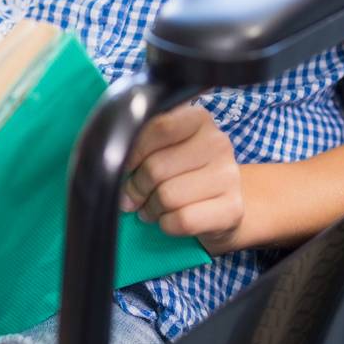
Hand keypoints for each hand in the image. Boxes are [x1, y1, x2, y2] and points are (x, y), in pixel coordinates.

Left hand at [119, 104, 243, 254]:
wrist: (222, 203)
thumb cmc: (183, 172)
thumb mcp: (165, 148)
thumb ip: (141, 144)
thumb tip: (111, 167)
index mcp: (198, 118)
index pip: (157, 126)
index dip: (132, 151)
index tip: (125, 166)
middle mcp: (218, 142)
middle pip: (156, 167)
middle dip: (137, 187)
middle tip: (135, 195)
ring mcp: (229, 176)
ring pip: (168, 196)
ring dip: (151, 209)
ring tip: (153, 208)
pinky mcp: (232, 209)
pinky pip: (183, 220)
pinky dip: (167, 225)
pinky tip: (170, 220)